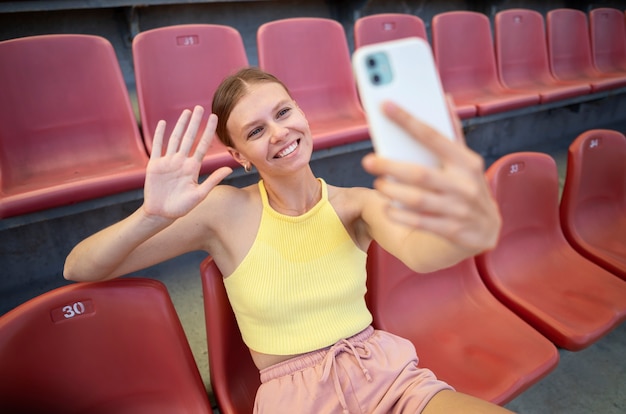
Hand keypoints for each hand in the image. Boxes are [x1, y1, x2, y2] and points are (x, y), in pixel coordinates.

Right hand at [143, 106, 232, 218]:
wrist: (161, 214)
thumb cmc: (182, 207)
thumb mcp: (200, 194)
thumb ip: (213, 180)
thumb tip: (230, 168)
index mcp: (193, 168)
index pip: (203, 145)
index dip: (208, 131)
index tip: (215, 118)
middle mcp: (181, 161)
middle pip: (189, 138)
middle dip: (195, 123)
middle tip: (200, 108)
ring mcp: (168, 162)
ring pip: (175, 139)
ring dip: (180, 125)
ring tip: (186, 112)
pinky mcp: (155, 165)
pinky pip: (157, 147)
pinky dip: (160, 135)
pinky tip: (163, 123)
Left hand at [362, 100, 500, 253]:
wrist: (488, 229)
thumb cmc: (468, 186)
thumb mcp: (465, 161)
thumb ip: (452, 133)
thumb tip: (443, 99)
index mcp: (467, 162)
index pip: (433, 136)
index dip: (408, 120)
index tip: (385, 106)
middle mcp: (465, 185)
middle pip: (419, 173)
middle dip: (390, 166)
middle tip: (369, 161)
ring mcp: (459, 209)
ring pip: (417, 199)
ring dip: (392, 191)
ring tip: (379, 184)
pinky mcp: (452, 231)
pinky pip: (419, 221)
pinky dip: (399, 214)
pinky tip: (388, 207)